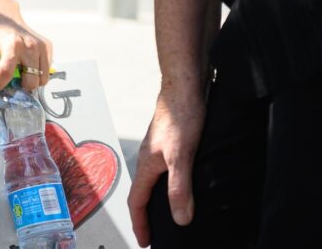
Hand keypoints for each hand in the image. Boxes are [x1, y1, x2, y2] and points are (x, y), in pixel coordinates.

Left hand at [0, 1, 53, 90]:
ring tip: (17, 73)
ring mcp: (41, 46)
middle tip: (8, 81)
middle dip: (18, 86)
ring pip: (41, 80)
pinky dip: (36, 74)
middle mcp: (30, 45)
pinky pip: (46, 71)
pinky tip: (25, 65)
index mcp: (12, 44)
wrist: (4, 14)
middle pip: (30, 82)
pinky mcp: (47, 46)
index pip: (6, 73)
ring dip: (29, 81)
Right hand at [128, 85, 206, 245]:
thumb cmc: (180, 116)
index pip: (137, 202)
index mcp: (146, 166)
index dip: (140, 224)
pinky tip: (183, 185)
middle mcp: (149, 160)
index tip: (145, 242)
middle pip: (143, 194)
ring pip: (154, 183)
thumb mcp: (182, 157)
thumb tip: (180, 219)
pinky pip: (165, 172)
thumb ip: (179, 188)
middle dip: (146, 216)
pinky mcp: (170, 144)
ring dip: (157, 201)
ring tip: (168, 214)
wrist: (184, 87)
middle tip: (154, 233)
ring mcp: (158, 152)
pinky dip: (169, 186)